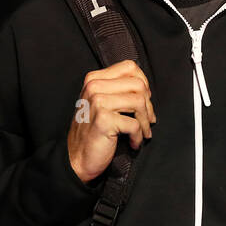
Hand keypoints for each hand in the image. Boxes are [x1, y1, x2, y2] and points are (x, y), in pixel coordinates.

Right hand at [66, 59, 155, 183]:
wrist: (76, 158)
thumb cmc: (93, 131)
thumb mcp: (101, 103)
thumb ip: (117, 90)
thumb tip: (147, 88)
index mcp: (94, 79)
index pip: (129, 67)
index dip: (144, 83)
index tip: (145, 100)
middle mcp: (94, 87)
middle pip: (138, 84)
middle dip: (148, 104)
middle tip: (148, 120)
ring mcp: (97, 102)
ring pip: (139, 101)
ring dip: (146, 121)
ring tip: (143, 132)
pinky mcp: (103, 120)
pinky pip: (135, 124)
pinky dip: (138, 136)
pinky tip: (134, 142)